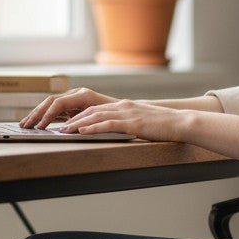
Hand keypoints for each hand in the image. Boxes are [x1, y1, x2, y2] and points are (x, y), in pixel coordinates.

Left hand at [21, 88, 185, 140]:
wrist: (180, 122)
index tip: (64, 123)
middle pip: (89, 110)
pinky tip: (82, 131)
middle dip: (72, 119)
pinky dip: (93, 126)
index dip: (77, 115)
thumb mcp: (141, 123)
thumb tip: (116, 132)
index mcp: (122, 106)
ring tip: (64, 131)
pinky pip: (108, 124)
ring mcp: (126, 113)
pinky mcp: (132, 122)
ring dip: (77, 124)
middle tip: (58, 127)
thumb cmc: (163, 126)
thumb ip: (127, 124)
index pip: (94, 109)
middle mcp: (121, 106)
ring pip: (95, 116)